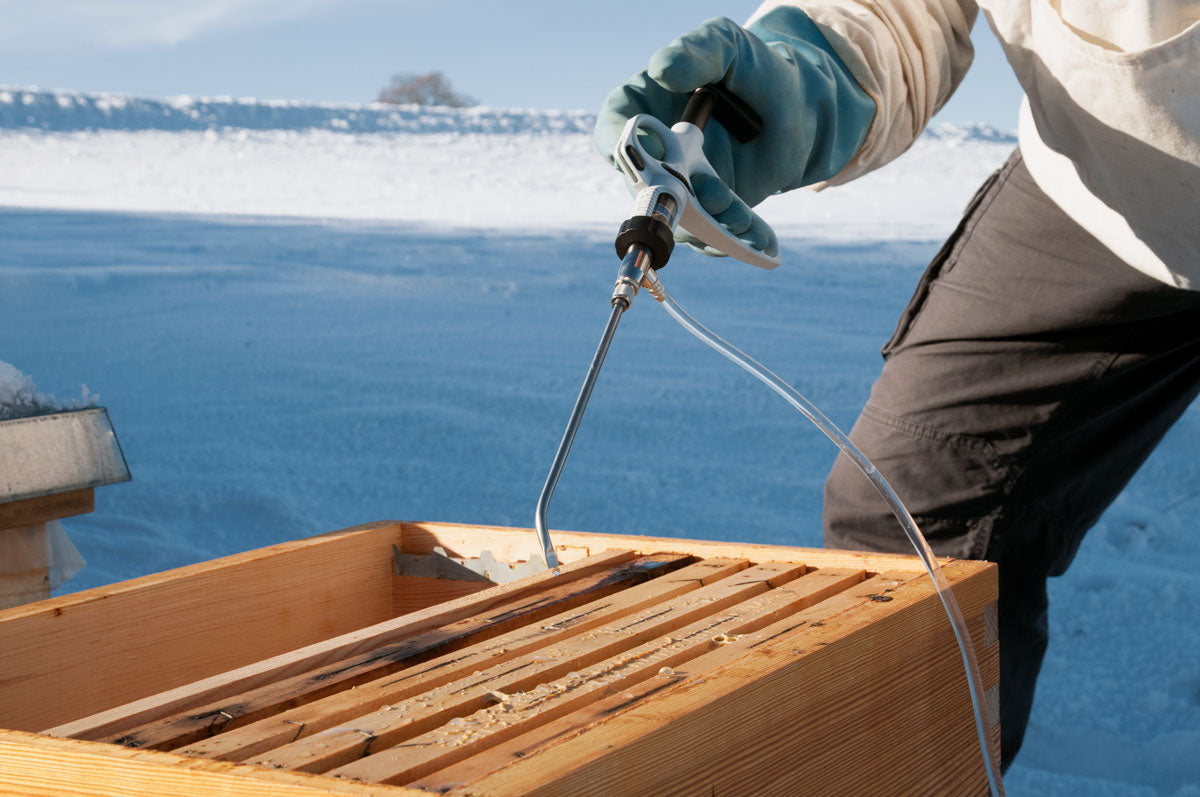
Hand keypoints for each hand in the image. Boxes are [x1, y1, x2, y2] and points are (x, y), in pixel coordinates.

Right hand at [595, 10, 874, 255]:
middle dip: (675, 197)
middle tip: (710, 193)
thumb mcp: (729, 47)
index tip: (648, 149)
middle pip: (642, 186)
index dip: (620, 143)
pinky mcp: (708, 212)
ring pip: (678, 220)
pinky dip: (734, 241)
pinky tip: (762, 239)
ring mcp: (679, 186)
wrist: (801, 109)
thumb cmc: (757, 69)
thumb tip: (662, 72)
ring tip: (744, 217)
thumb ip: (698, 51)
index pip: (614, 128)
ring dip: (710, 224)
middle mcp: (654, 152)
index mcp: (645, 105)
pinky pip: (711, 238)